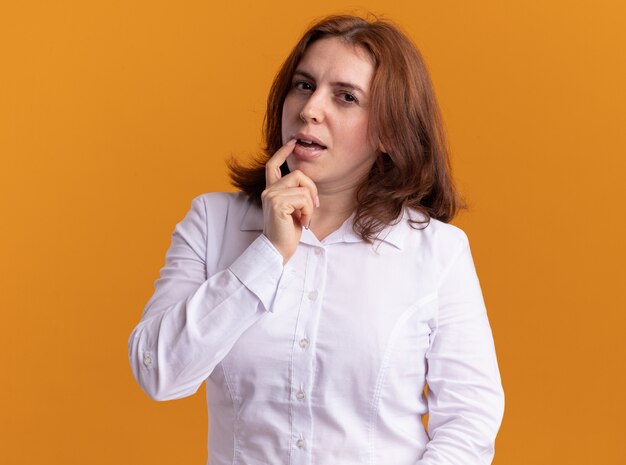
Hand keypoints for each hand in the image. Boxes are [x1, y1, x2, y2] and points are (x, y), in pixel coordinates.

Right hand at [261, 139, 318, 262]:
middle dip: (312, 190)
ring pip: (303, 188)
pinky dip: (308, 211)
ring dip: (310, 205)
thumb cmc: (287, 232)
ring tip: (304, 219)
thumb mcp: (293, 209)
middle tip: (313, 208)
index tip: (292, 142)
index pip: (273, 165)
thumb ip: (295, 194)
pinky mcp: (278, 203)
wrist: (278, 249)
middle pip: (298, 174)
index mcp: (270, 190)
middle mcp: (268, 190)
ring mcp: (272, 196)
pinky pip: (304, 198)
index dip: (283, 152)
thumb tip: (308, 184)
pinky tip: (303, 222)